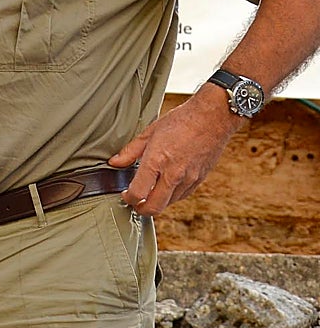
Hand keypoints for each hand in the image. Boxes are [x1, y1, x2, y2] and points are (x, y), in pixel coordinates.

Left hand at [109, 89, 240, 216]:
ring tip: (149, 192)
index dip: (128, 198)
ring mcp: (189, 179)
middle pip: (154, 207)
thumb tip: (115, 163)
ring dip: (156, 202)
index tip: (125, 194)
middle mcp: (173, 174)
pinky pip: (182, 196)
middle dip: (140, 209)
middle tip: (134, 202)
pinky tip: (165, 186)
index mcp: (157, 161)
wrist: (212, 118)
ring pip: (168, 204)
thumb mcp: (150, 132)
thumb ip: (130, 151)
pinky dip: (171, 196)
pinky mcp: (199, 180)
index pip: (138, 193)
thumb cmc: (181, 121)